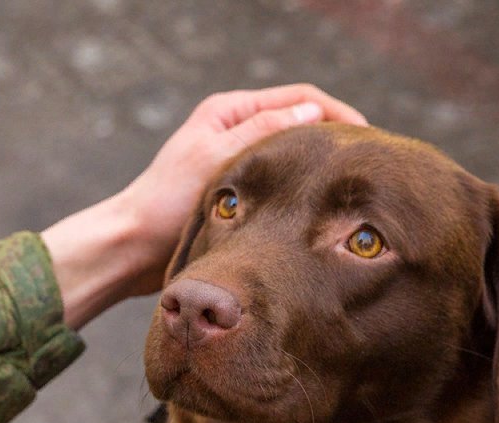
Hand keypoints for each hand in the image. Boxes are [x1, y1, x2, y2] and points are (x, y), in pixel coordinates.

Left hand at [44, 84, 365, 328]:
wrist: (131, 248)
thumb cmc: (164, 203)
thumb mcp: (216, 159)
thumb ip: (262, 131)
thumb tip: (313, 111)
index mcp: (229, 111)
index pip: (300, 97)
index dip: (338, 113)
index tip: (367, 139)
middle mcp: (234, 131)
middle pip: (300, 123)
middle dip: (334, 139)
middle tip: (368, 164)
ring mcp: (236, 162)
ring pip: (291, 156)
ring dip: (318, 167)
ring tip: (349, 188)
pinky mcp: (237, 195)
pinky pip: (279, 184)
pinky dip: (300, 190)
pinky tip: (318, 210)